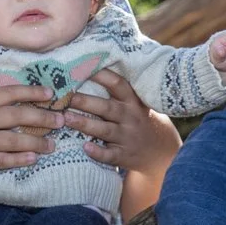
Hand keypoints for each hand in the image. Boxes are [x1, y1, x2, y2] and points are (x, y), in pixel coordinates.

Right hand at [0, 76, 62, 177]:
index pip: (7, 94)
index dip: (30, 92)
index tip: (50, 94)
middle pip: (15, 116)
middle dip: (41, 117)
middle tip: (61, 120)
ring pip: (12, 140)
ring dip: (35, 142)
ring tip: (52, 144)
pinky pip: (0, 160)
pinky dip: (17, 160)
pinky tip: (32, 159)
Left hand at [69, 69, 181, 183]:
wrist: (159, 150)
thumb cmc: (137, 120)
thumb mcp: (133, 103)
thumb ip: (115, 91)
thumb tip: (86, 69)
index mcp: (132, 101)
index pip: (117, 84)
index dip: (101, 75)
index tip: (81, 69)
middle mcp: (130, 117)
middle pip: (106, 108)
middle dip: (85, 102)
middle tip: (65, 96)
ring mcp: (127, 137)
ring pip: (105, 130)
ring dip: (85, 124)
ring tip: (65, 118)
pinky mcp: (124, 155)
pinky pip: (110, 155)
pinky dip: (98, 152)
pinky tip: (85, 147)